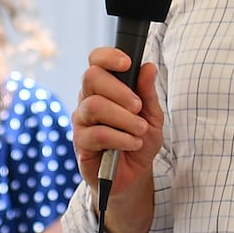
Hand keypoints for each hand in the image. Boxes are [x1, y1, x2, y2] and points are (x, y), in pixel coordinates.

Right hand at [71, 47, 163, 192]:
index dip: (108, 57)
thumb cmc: (139, 141)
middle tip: (138, 107)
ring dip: (123, 118)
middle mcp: (88, 100)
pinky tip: (132, 143)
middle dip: (119, 91)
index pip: (95, 61)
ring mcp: (82, 121)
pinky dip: (120, 138)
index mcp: (104, 87)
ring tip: (139, 130)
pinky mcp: (81, 144)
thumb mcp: (152, 116)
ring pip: (94, 106)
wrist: (134, 175)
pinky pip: (97, 134)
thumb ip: (148, 93)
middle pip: (91, 78)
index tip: (127, 64)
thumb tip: (148, 67)